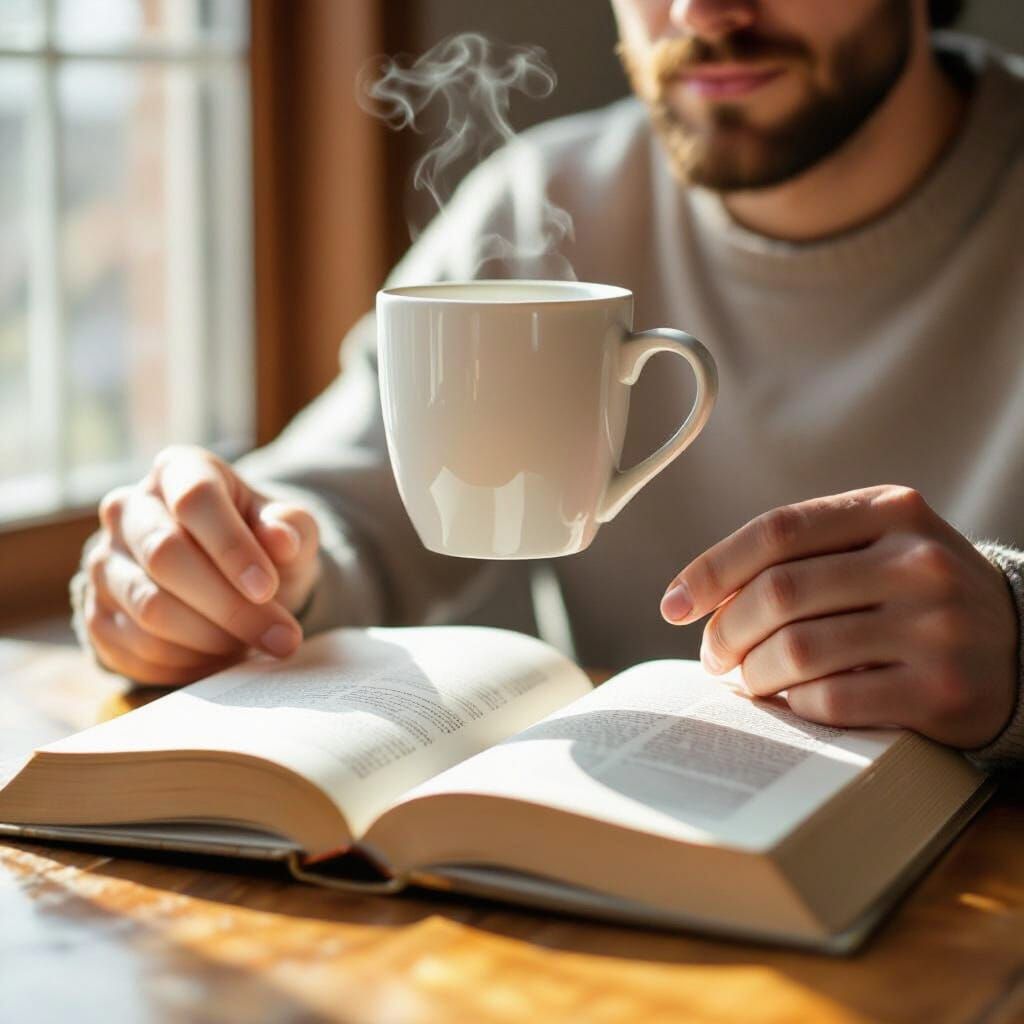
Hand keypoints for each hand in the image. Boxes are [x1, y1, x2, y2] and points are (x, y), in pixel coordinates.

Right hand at [82, 445, 320, 685]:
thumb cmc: (262, 546)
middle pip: (166, 555)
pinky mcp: (96, 613)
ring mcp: (103, 562)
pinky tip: (223, 659)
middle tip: (281, 637)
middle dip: (230, 606)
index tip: (268, 589)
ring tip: (255, 645)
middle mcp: (127, 508)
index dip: (233, 547)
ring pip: (150, 608)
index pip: (196, 499)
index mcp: (177, 470)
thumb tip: (282, 538)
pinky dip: (188, 663)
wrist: (229, 581)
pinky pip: (137, 647)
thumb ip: (292, 528)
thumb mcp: (290, 531)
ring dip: (213, 638)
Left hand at [660, 486, 1017, 747]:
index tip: (674, 604)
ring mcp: (934, 627)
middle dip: (724, 631)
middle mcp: (917, 561)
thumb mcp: (876, 544)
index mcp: (891, 510)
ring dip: (751, 673)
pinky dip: (793, 704)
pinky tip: (791, 700)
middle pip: (778, 593)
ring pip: (796, 650)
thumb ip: (800, 553)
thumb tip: (699, 595)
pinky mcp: (938, 691)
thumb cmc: (917, 591)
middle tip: (712, 654)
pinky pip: (830, 699)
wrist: (1020, 645)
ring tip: (745, 679)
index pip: (776, 531)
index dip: (711, 569)